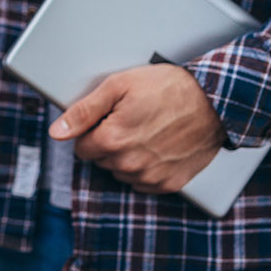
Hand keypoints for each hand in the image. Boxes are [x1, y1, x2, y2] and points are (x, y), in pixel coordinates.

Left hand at [49, 64, 225, 193]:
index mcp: (112, 140)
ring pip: (120, 172)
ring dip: (126, 156)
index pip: (81, 147)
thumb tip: (56, 131)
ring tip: (146, 131)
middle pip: (100, 159)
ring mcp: (150, 176)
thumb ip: (83, 111)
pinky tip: (157, 146)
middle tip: (129, 120)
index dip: (91, 130)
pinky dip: (145, 167)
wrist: (214, 102)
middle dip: (108, 142)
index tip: (108, 118)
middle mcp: (129, 164)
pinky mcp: (169, 183)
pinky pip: (143, 182)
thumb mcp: (118, 87)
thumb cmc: (167, 88)